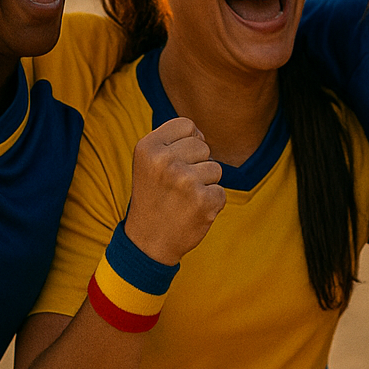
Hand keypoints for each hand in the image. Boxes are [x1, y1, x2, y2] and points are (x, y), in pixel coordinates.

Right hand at [123, 118, 225, 264]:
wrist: (147, 243)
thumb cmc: (153, 197)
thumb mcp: (148, 162)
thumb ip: (171, 142)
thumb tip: (201, 134)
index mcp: (148, 147)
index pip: (187, 125)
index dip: (186, 142)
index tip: (174, 162)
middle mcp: (164, 161)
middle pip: (203, 146)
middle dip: (196, 164)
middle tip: (176, 186)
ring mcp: (185, 181)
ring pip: (215, 168)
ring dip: (205, 184)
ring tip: (183, 199)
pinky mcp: (203, 201)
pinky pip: (221, 191)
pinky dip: (211, 202)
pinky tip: (192, 212)